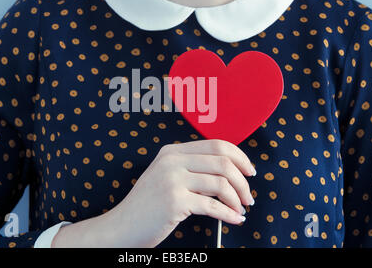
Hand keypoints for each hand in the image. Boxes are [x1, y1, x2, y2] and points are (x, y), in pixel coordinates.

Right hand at [52, 139, 255, 247]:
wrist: (121, 226)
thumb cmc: (147, 206)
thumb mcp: (166, 177)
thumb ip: (191, 168)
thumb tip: (230, 172)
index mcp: (172, 151)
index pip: (216, 145)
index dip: (240, 157)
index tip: (250, 171)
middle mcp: (172, 161)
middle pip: (223, 163)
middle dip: (243, 181)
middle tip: (248, 197)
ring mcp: (172, 180)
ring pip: (221, 183)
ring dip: (237, 199)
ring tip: (241, 209)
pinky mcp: (174, 201)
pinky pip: (213, 206)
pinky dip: (229, 214)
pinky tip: (234, 219)